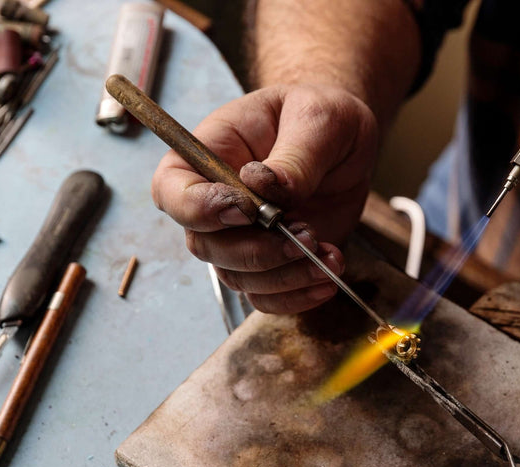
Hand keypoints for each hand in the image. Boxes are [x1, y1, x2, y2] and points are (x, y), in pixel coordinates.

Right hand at [151, 83, 379, 312]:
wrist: (346, 143)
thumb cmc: (320, 117)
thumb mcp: (317, 119)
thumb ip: (294, 154)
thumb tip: (264, 184)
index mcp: (208, 155)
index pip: (173, 191)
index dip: (199, 208)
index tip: (245, 209)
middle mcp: (215, 203)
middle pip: (205, 245)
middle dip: (256, 251)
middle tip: (305, 233)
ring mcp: (241, 237)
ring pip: (238, 277)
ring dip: (285, 277)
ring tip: (328, 256)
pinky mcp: (272, 262)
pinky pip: (267, 296)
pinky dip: (298, 296)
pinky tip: (328, 274)